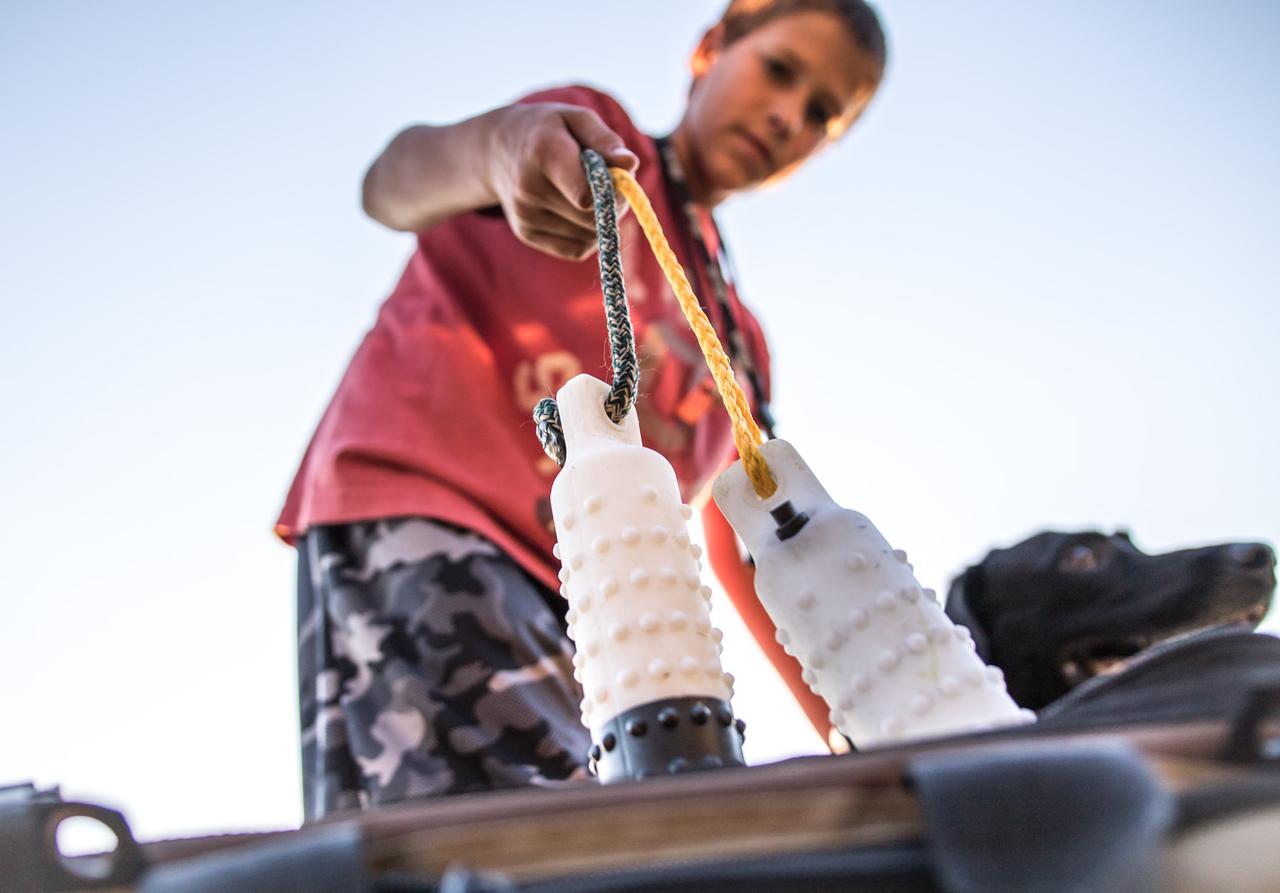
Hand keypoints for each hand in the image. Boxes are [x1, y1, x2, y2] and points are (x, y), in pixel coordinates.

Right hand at [486, 103, 638, 260]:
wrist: (497, 150)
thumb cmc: (548, 130)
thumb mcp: (576, 118)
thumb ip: (605, 140)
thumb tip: (630, 164)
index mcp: (543, 153)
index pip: (586, 195)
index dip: (611, 192)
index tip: (616, 177)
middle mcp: (529, 189)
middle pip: (591, 218)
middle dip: (612, 206)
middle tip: (609, 186)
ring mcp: (525, 215)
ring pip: (588, 236)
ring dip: (601, 221)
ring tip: (589, 194)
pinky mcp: (527, 234)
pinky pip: (577, 250)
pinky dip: (588, 236)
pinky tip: (578, 212)